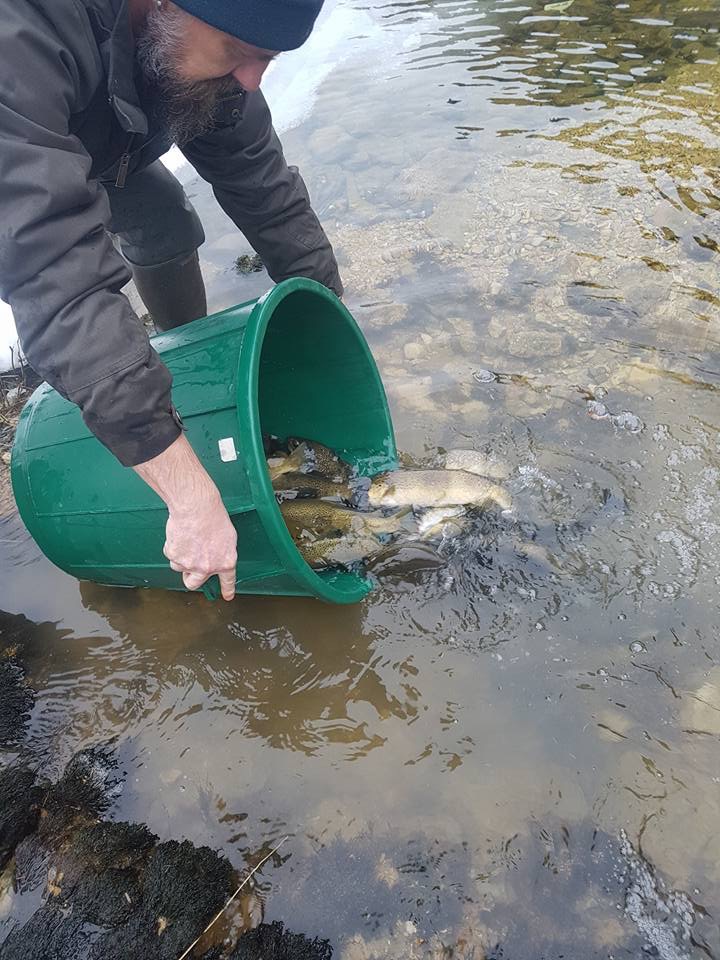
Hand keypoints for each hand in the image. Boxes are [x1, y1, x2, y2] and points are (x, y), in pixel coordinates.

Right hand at [133, 434, 237, 599]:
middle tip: (191, 568)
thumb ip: (222, 551)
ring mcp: (189, 564)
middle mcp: (207, 568)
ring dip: (181, 558)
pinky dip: (173, 547)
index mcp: (225, 562)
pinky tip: (180, 534)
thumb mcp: (228, 536)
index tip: (227, 596)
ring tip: (187, 540)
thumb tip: (217, 557)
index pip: (227, 580)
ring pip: (179, 568)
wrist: (196, 506)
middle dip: (191, 578)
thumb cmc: (213, 516)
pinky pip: (171, 555)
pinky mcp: (174, 555)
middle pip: (194, 584)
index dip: (227, 589)